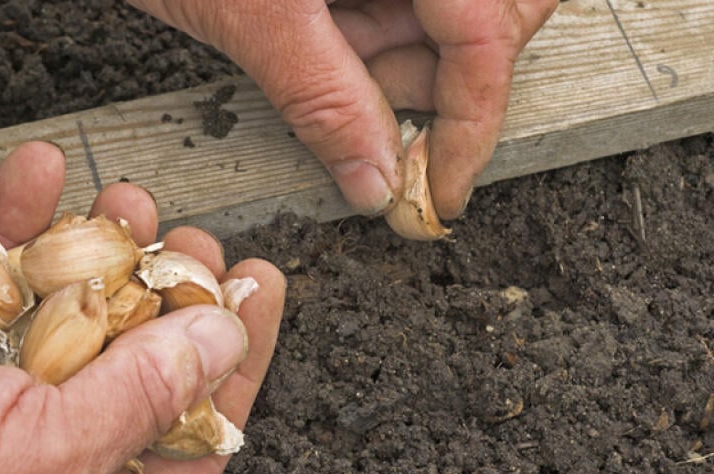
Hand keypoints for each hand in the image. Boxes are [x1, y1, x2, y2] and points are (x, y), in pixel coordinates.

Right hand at [0, 142, 285, 473]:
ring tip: (128, 203)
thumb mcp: (40, 458)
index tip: (260, 290)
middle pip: (133, 361)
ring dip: (96, 246)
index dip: (236, 361)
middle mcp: (38, 457)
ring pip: (63, 307)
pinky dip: (11, 222)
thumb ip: (140, 400)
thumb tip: (221, 344)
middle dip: (166, 292)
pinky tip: (37, 179)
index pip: (191, 434)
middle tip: (191, 242)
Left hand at [130, 0, 557, 219]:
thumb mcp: (247, 10)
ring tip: (317, 49)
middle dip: (435, 79)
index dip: (472, 121)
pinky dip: (367, 29)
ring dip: (392, 54)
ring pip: (450, 12)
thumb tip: (377, 179)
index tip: (441, 190)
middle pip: (492, 17)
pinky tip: (319, 27)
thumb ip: (323, 97)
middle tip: (366, 110)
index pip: (488, 32)